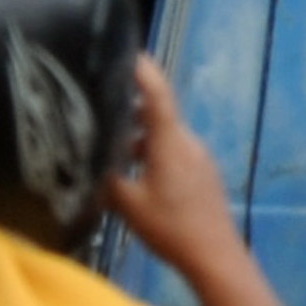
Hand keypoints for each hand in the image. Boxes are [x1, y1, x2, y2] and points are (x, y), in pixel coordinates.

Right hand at [104, 59, 295, 305]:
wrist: (215, 254)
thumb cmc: (171, 227)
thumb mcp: (129, 205)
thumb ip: (108, 180)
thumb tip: (90, 161)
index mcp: (170, 141)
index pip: (157, 93)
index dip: (142, 70)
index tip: (127, 51)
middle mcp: (187, 141)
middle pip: (158, 114)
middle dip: (131, 110)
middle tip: (103, 106)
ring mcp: (199, 157)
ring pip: (165, 136)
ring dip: (141, 138)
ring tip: (114, 149)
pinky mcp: (204, 173)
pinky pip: (175, 152)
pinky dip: (155, 154)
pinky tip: (138, 176)